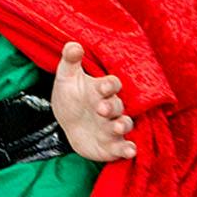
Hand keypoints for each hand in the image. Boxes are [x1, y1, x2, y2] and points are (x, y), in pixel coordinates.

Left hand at [51, 41, 134, 162]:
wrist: (68, 122)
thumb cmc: (71, 95)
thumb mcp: (66, 76)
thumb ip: (70, 60)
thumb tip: (73, 45)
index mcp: (102, 89)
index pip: (112, 84)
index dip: (109, 85)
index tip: (102, 86)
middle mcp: (111, 107)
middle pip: (118, 105)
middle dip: (111, 107)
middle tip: (101, 109)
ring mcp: (113, 126)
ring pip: (125, 124)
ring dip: (123, 126)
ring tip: (117, 128)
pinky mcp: (112, 145)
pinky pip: (123, 146)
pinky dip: (128, 149)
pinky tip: (130, 151)